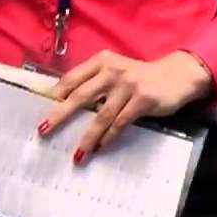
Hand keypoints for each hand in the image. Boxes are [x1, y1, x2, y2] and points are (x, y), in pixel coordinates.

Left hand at [38, 50, 214, 162]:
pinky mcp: (143, 100)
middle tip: (44, 131)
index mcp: (102, 61)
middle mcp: (112, 70)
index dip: (55, 95)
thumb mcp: (116, 71)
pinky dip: (109, 137)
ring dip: (87, 137)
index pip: (72, 78)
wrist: (177, 76)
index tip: (38, 111)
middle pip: (80, 96)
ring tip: (77, 155)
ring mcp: (128, 85)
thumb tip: (64, 105)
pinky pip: (120, 123)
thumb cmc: (140, 77)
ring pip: (101, 115)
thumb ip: (94, 82)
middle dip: (60, 115)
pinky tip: (100, 149)